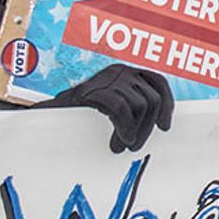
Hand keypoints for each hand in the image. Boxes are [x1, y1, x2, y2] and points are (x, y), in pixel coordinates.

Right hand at [47, 66, 173, 151]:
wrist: (50, 115)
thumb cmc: (84, 115)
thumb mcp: (115, 107)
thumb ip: (135, 108)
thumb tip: (160, 124)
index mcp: (127, 73)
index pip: (158, 82)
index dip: (167, 105)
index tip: (165, 127)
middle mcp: (120, 71)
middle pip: (152, 99)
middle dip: (148, 127)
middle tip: (135, 147)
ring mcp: (108, 78)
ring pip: (141, 106)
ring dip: (135, 132)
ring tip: (122, 147)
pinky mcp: (95, 90)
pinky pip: (122, 109)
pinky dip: (124, 128)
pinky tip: (119, 143)